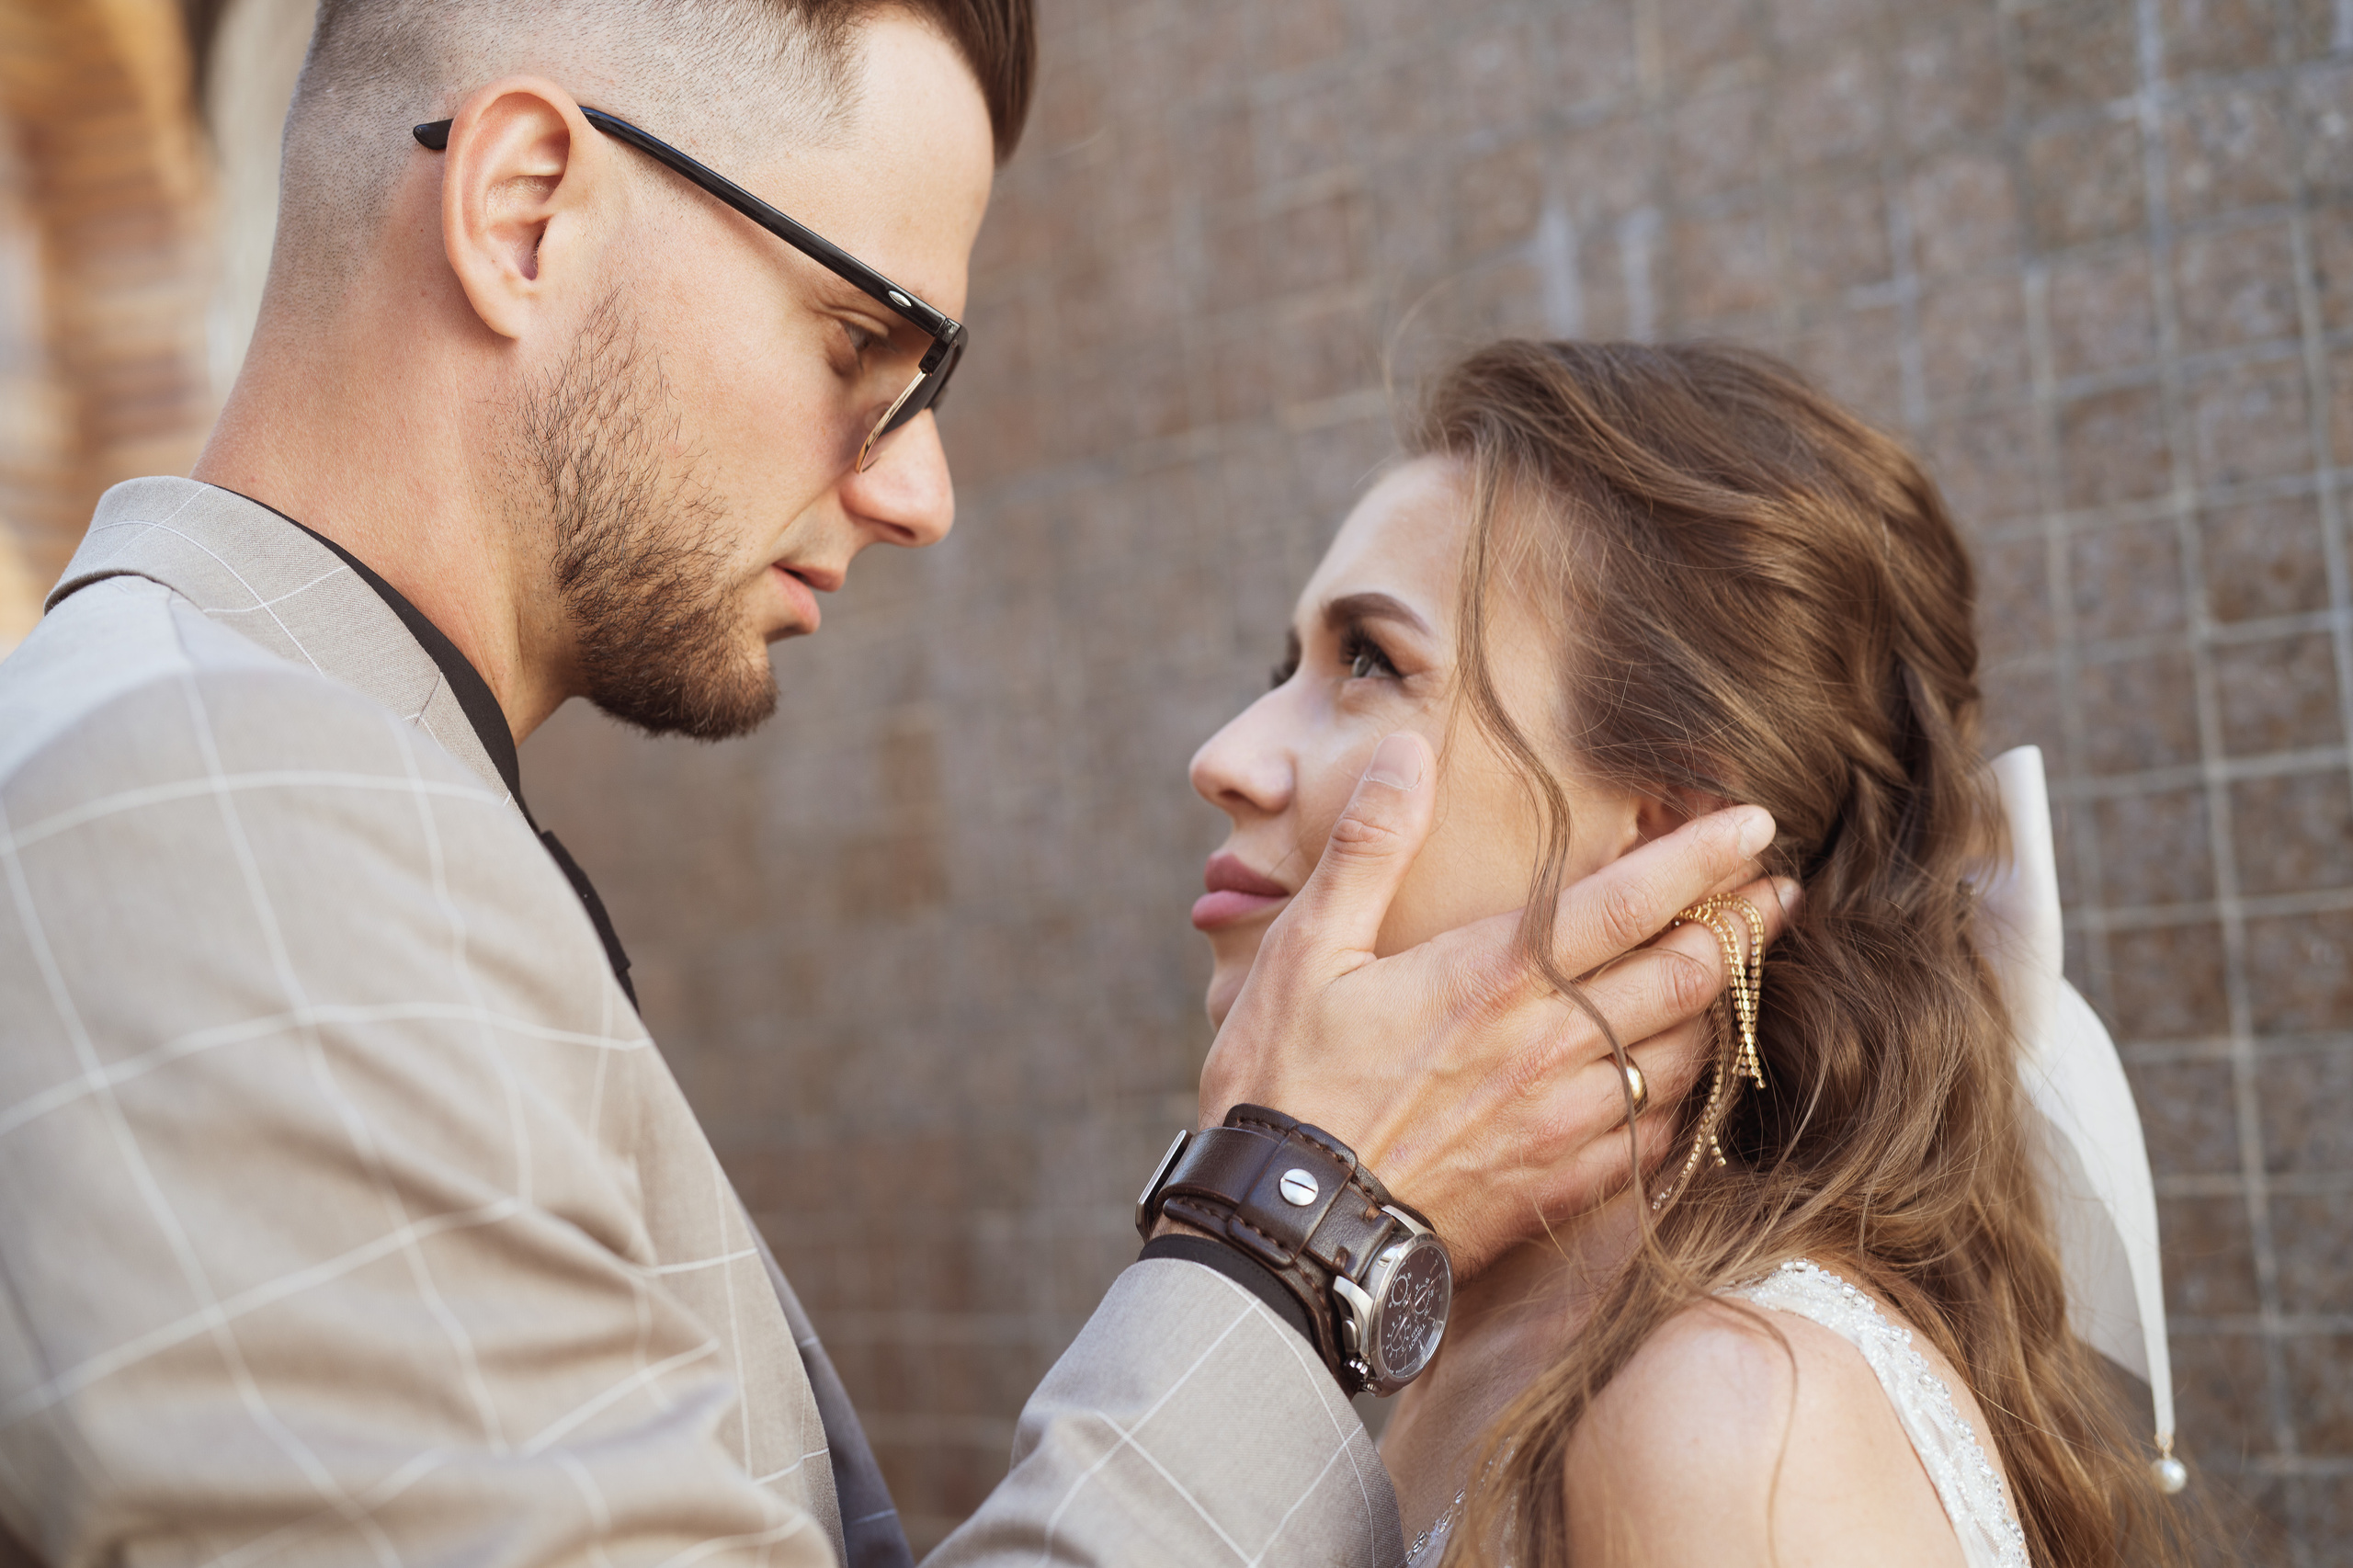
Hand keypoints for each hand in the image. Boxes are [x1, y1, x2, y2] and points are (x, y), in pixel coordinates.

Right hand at [1196, 731, 1792, 1276]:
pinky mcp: (1561, 1186)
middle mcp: (1548, 1045)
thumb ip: (1368, 846)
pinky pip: (1661, 1135)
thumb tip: (1406, 753)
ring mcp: (1564, 1122)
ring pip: (1688, 1054)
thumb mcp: (1303, 949)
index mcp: (1494, 975)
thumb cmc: (1284, 1083)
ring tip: (1739, 977)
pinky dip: (1688, 1096)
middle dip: (1746, 927)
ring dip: (1722, 1009)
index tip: (1756, 824)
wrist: (1284, 1232)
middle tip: (1779, 894)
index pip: (1632, 900)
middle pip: (1689, 974)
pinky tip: (1685, 1078)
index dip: (1705, 856)